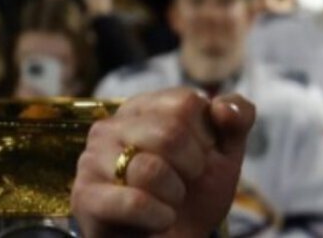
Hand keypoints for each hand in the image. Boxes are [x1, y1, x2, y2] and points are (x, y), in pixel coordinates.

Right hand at [72, 88, 254, 236]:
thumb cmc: (193, 195)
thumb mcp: (225, 154)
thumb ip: (237, 119)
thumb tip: (222, 106)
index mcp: (142, 107)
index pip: (185, 102)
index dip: (205, 136)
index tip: (200, 156)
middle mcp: (110, 125)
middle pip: (170, 131)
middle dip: (193, 166)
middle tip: (186, 183)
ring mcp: (91, 159)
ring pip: (150, 168)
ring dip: (175, 194)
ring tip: (169, 202)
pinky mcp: (85, 196)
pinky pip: (134, 202)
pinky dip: (160, 216)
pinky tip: (161, 220)